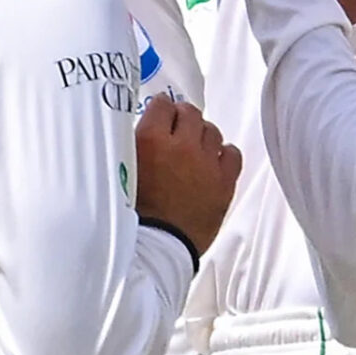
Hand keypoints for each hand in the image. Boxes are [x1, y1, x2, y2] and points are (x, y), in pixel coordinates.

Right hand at [134, 96, 241, 256]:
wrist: (156, 250)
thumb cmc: (134, 215)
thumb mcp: (123, 170)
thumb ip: (133, 145)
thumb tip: (139, 129)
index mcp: (151, 140)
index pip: (162, 104)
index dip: (161, 109)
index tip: (161, 114)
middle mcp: (182, 145)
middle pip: (190, 112)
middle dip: (182, 118)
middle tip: (177, 129)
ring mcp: (206, 163)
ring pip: (211, 130)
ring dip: (202, 135)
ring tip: (194, 147)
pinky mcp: (225, 182)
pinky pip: (232, 154)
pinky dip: (224, 154)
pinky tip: (214, 161)